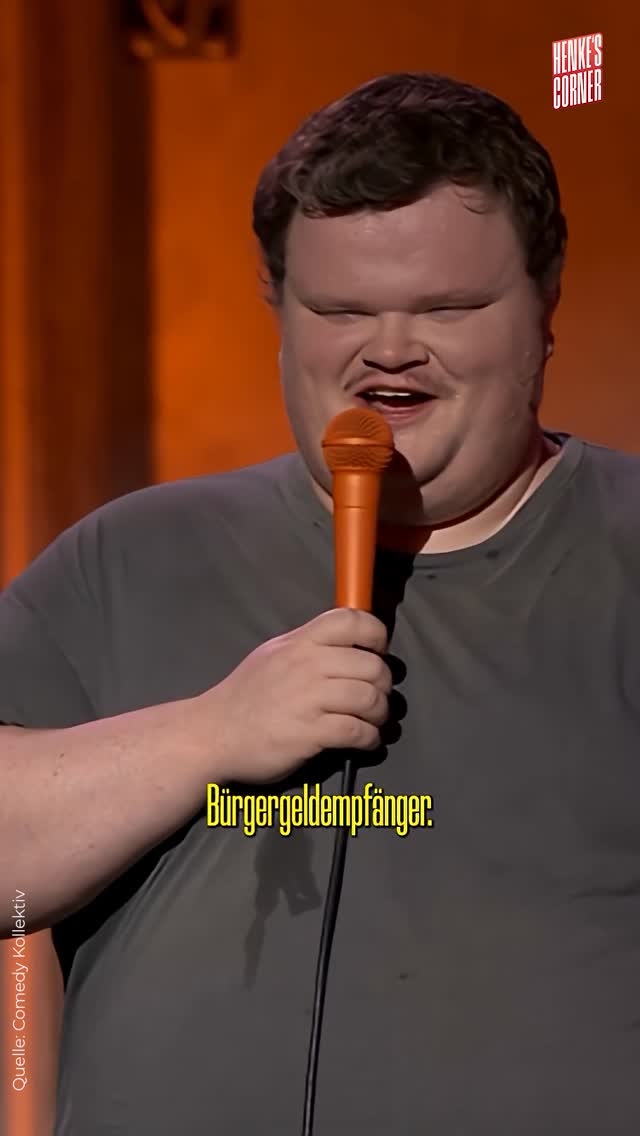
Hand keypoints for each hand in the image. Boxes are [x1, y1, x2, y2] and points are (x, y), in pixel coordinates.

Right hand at [199, 608, 391, 783]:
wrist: (212, 734)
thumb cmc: (244, 696)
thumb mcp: (273, 655)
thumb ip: (308, 647)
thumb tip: (348, 645)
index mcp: (300, 641)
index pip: (351, 620)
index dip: (376, 634)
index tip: (377, 653)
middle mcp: (307, 664)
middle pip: (371, 665)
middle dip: (384, 685)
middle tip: (378, 697)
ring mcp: (308, 698)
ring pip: (370, 698)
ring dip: (381, 714)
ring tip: (374, 721)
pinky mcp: (309, 732)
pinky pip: (357, 731)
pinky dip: (370, 738)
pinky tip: (366, 741)